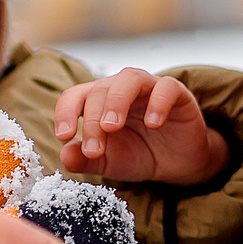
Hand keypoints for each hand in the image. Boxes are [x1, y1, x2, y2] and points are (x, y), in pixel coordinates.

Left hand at [55, 69, 229, 185]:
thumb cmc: (139, 155)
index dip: (65, 112)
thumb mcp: (109, 163)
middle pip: (100, 91)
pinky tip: (153, 123)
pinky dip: (158, 102)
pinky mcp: (177, 93)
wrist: (177, 165)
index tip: (65, 136)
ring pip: (129, 78)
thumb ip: (86, 160)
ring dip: (117, 101)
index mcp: (98, 102)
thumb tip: (66, 155)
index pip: (74, 96)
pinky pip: (166, 87)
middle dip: (93, 121)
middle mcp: (120, 89)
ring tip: (112, 127)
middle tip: (94, 150)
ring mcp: (149, 88)